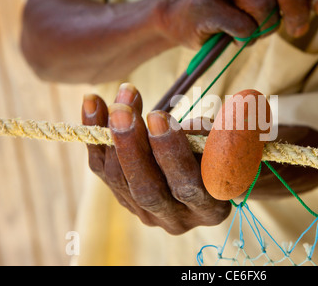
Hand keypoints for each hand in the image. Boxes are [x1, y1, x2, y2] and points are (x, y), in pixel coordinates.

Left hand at [82, 83, 230, 234]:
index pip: (188, 186)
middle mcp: (176, 218)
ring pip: (120, 180)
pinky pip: (102, 169)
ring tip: (120, 99)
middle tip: (123, 111)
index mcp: (210, 208)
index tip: (158, 116)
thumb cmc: (220, 153)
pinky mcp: (123, 198)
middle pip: (147, 190)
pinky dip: (94, 134)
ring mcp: (145, 212)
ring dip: (113, 135)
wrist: (204, 171)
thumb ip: (206, 136)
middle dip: (132, 148)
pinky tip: (93, 101)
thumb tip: (170, 121)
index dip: (171, 152)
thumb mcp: (223, 143)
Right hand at [162, 0, 317, 47]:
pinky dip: (247, 39)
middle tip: (298, 29)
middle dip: (298, 8)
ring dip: (265, 27)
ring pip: (264, 6)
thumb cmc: (231, 8)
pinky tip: (235, 36)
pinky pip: (244, 27)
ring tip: (252, 29)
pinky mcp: (204, 3)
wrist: (182, 19)